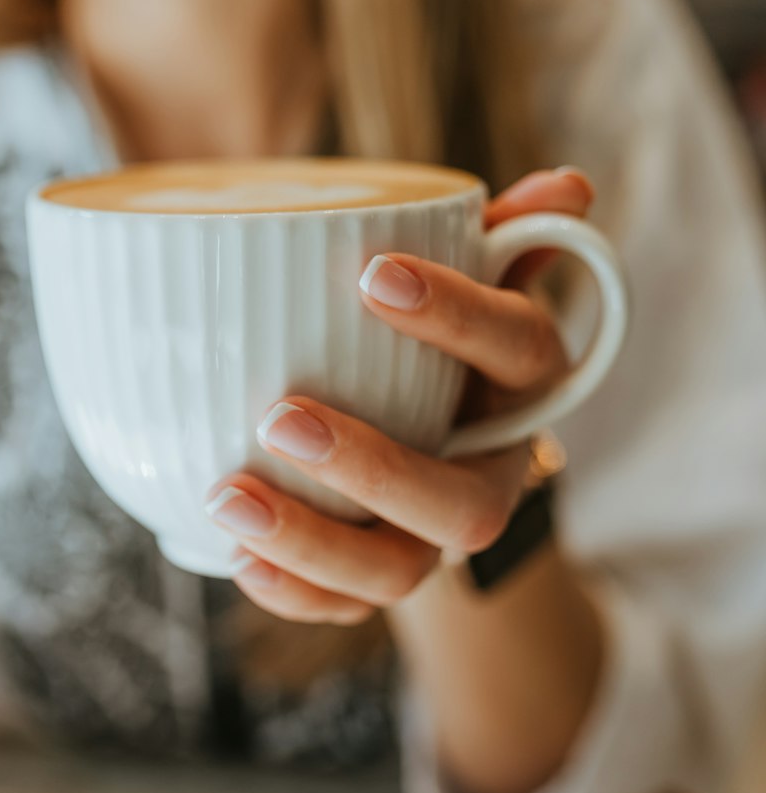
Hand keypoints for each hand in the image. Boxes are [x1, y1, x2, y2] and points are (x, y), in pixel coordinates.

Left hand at [205, 169, 592, 624]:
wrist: (438, 425)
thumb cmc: (439, 334)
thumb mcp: (472, 276)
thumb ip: (501, 236)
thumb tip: (566, 184)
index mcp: (523, 384)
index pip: (517, 348)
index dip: (457, 315)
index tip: (373, 274)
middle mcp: (494, 471)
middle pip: (463, 503)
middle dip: (374, 468)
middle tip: (281, 415)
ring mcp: (438, 536)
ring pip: (401, 572)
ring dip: (313, 543)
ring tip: (227, 495)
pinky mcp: (388, 573)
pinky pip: (350, 609)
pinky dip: (293, 592)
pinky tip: (233, 556)